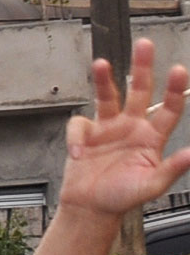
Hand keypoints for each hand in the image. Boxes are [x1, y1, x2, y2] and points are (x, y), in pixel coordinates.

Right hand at [58, 42, 189, 220]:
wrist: (90, 208)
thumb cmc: (122, 197)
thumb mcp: (153, 186)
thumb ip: (173, 168)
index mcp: (152, 138)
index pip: (169, 109)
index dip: (175, 89)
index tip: (178, 71)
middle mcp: (131, 127)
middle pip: (139, 91)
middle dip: (143, 67)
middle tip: (145, 46)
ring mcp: (107, 129)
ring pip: (108, 96)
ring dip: (103, 80)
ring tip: (100, 65)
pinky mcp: (85, 135)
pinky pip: (79, 126)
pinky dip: (76, 138)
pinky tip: (79, 153)